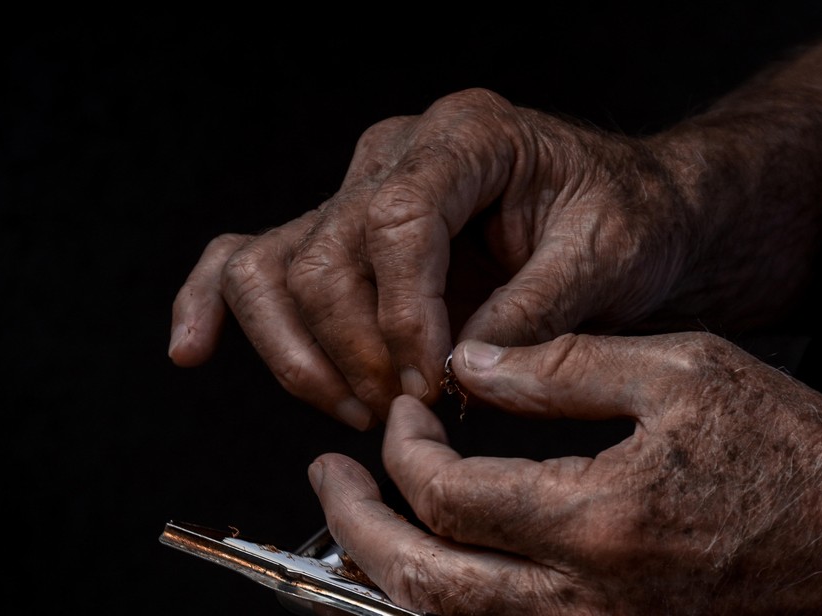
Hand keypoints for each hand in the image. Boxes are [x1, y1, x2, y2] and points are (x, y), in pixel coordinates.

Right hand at [169, 88, 691, 428]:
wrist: (628, 210)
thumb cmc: (624, 220)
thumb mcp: (608, 257)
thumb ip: (534, 309)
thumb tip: (460, 371)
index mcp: (467, 135)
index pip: (396, 221)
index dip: (402, 317)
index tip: (431, 385)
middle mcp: (396, 153)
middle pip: (325, 256)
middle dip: (359, 353)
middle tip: (412, 411)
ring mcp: (357, 192)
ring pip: (273, 268)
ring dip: (303, 356)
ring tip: (358, 408)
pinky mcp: (340, 236)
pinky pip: (250, 261)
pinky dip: (212, 306)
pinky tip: (193, 350)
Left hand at [309, 332, 821, 614]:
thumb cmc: (786, 447)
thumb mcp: (681, 371)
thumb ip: (563, 365)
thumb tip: (466, 363)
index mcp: (598, 521)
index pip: (447, 496)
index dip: (404, 450)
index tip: (403, 410)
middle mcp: (586, 602)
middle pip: (421, 582)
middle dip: (356, 526)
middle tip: (326, 477)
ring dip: (387, 570)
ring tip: (359, 518)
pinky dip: (443, 599)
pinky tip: (432, 556)